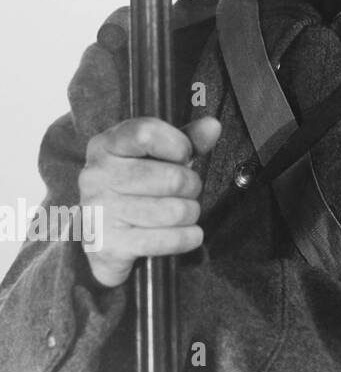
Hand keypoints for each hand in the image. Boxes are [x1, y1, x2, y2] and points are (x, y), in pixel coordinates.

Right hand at [77, 116, 220, 287]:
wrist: (103, 237)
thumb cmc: (136, 188)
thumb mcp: (158, 157)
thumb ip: (187, 139)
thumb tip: (212, 126)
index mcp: (106, 146)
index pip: (146, 133)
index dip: (178, 145)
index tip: (184, 155)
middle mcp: (96, 176)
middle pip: (173, 178)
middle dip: (191, 187)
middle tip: (184, 191)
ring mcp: (99, 212)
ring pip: (176, 212)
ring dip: (190, 214)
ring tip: (180, 212)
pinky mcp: (109, 246)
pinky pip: (169, 240)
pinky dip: (187, 237)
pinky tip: (183, 233)